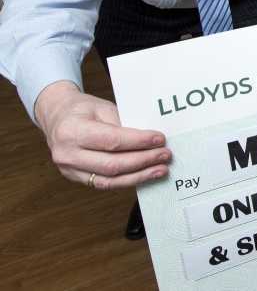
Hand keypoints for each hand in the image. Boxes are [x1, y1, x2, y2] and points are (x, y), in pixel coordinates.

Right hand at [34, 81, 170, 189]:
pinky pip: (105, 184)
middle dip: (143, 160)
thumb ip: (123, 123)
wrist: (57, 117)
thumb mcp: (102, 107)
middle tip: (165, 155)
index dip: (138, 142)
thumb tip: (150, 138)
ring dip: (139, 176)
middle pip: (112, 164)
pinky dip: (128, 180)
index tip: (159, 139)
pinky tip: (144, 175)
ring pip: (109, 180)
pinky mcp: (76, 178)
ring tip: (160, 169)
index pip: (112, 140)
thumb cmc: (82, 109)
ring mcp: (69, 170)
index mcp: (72, 131)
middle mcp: (67, 154)